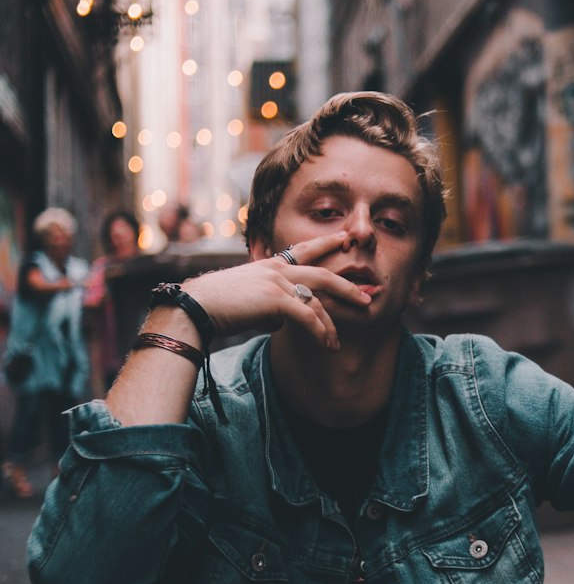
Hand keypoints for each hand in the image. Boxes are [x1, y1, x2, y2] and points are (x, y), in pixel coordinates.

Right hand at [177, 232, 370, 349]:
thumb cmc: (217, 306)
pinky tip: (325, 345)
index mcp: (270, 264)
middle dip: (347, 286)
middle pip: (322, 273)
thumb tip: (280, 322)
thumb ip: (269, 308)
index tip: (345, 239)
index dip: (326, 244)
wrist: (197, 307)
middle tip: (367, 297)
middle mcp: (276, 269)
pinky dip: (319, 332)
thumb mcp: (249, 302)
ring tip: (336, 344)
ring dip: (330, 326)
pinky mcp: (275, 300)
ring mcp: (277, 282)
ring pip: (317, 301)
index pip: (304, 250)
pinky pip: (307, 316)